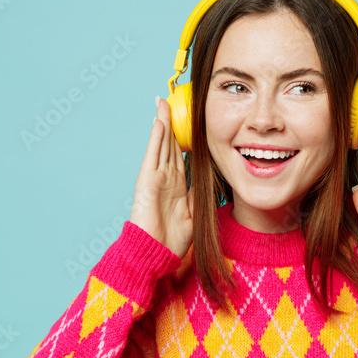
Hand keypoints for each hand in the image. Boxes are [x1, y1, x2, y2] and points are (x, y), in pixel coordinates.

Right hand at [129, 97, 192, 257]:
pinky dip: (157, 136)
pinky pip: (154, 153)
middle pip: (170, 145)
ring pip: (162, 144)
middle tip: (175, 103)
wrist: (155, 254)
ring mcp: (155, 178)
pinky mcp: (147, 180)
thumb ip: (199, 197)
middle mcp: (166, 179)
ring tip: (165, 103)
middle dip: (173, 124)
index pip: (181, 157)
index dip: (185, 140)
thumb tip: (210, 183)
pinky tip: (160, 120)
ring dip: (164, 123)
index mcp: (177, 187)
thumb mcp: (193, 215)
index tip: (190, 123)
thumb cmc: (172, 241)